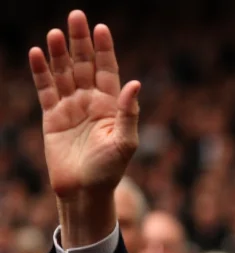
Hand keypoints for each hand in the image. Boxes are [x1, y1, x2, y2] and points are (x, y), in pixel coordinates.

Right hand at [28, 10, 139, 201]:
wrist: (85, 191)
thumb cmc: (110, 170)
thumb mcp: (125, 143)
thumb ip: (129, 113)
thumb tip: (135, 84)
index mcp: (112, 106)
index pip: (107, 70)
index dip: (104, 50)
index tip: (101, 28)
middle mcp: (91, 102)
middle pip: (84, 65)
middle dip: (80, 42)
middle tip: (76, 16)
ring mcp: (71, 108)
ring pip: (64, 73)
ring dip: (59, 53)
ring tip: (56, 33)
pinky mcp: (52, 117)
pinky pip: (46, 90)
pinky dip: (41, 72)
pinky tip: (37, 54)